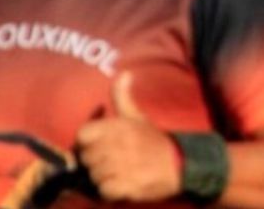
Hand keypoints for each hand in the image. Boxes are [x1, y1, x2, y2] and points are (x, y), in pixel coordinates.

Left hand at [75, 72, 179, 201]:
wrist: (180, 164)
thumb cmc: (153, 140)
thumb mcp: (137, 116)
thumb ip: (123, 96)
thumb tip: (124, 73)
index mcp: (119, 127)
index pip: (83, 135)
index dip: (88, 142)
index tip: (99, 144)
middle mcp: (120, 145)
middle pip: (87, 157)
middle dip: (97, 161)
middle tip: (113, 159)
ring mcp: (123, 166)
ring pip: (94, 175)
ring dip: (104, 177)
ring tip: (120, 171)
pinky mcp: (128, 186)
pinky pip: (105, 190)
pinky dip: (112, 190)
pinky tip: (123, 183)